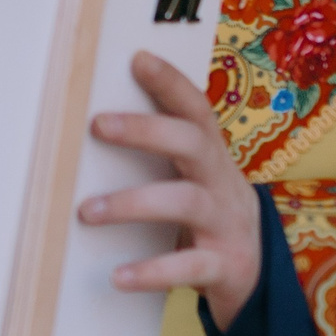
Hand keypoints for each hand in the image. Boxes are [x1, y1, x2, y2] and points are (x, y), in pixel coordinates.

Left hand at [77, 51, 260, 326]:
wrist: (254, 272)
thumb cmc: (202, 214)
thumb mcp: (189, 178)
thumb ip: (156, 154)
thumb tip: (81, 129)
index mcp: (209, 155)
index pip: (195, 108)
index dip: (170, 81)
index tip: (137, 58)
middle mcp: (221, 181)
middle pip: (191, 143)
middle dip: (146, 130)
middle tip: (98, 124)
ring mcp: (225, 223)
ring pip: (185, 202)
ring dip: (133, 203)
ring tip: (88, 211)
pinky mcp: (224, 265)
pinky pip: (188, 266)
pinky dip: (152, 271)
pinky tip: (118, 277)